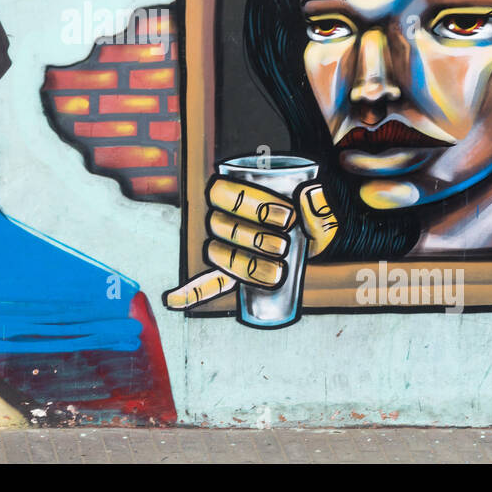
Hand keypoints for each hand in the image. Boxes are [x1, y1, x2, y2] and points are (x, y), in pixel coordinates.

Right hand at [163, 176, 338, 310]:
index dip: (251, 203)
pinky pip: (207, 281)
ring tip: (277, 269)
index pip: (223, 191)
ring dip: (245, 264)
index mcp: (236, 193)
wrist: (310, 244)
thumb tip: (307, 192)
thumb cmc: (309, 222)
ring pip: (219, 253)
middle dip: (253, 236)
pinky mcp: (231, 273)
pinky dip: (190, 292)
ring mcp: (225, 247)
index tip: (287, 215)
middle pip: (221, 225)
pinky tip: (173, 300)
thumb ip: (317, 206)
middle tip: (283, 244)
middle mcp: (223, 219)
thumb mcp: (319, 214)